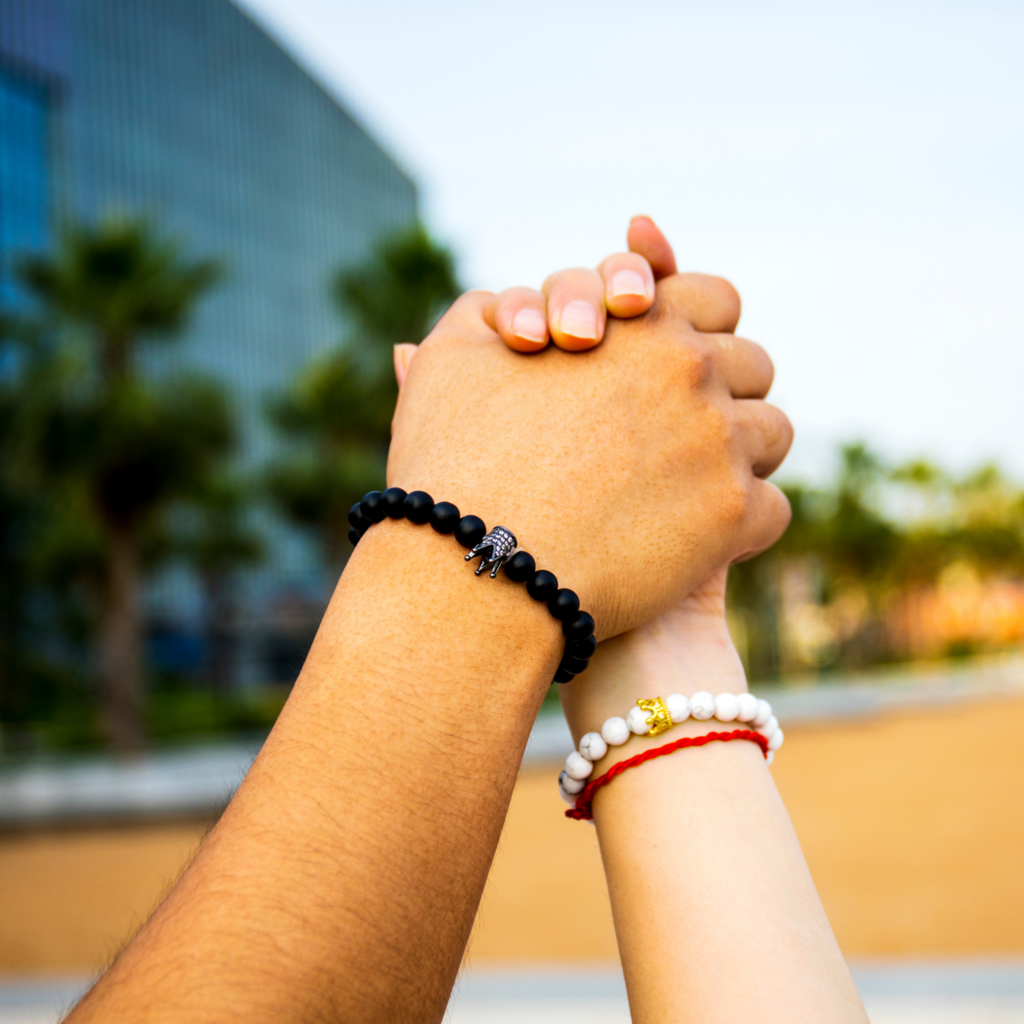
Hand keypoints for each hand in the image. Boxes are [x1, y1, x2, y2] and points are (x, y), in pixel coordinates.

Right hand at [387, 219, 791, 640]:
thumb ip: (485, 318)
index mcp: (639, 323)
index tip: (676, 362)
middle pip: (753, 366)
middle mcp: (691, 372)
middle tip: (688, 428)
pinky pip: (772, 509)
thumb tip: (502, 314)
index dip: (699, 327)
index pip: (714, 298)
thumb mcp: (451, 364)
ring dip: (743, 455)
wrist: (475, 564)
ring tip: (698, 483)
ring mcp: (718, 442)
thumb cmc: (453, 464)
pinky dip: (744, 526)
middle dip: (726, 390)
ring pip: (772, 435)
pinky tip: (701, 539)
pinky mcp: (730, 516)